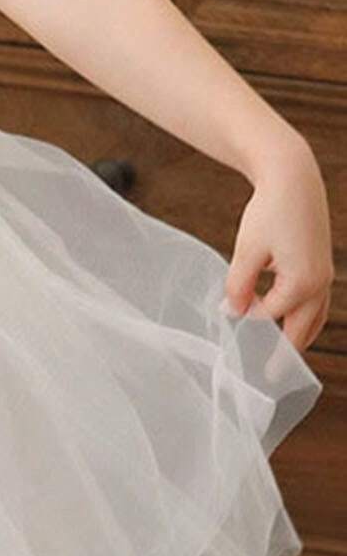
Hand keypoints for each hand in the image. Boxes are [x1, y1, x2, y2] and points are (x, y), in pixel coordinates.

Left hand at [226, 141, 333, 355]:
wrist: (294, 179)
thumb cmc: (268, 212)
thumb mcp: (246, 250)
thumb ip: (240, 285)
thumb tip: (234, 312)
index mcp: (300, 283)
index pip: (269, 318)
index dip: (247, 328)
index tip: (230, 339)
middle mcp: (319, 284)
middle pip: (300, 330)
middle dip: (283, 354)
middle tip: (267, 376)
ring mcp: (325, 276)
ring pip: (313, 319)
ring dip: (297, 338)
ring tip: (281, 357)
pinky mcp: (323, 267)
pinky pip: (315, 303)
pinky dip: (303, 317)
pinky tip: (287, 321)